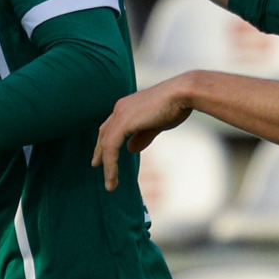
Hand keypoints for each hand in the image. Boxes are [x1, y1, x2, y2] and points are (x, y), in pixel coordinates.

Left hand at [92, 75, 195, 189]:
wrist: (182, 94)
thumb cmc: (174, 106)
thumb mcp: (155, 125)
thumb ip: (142, 136)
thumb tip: (130, 148)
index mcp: (126, 107)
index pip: (111, 126)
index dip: (105, 141)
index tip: (102, 156)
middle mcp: (120, 108)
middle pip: (104, 133)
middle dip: (100, 151)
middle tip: (95, 166)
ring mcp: (120, 114)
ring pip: (106, 144)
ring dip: (107, 165)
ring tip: (110, 184)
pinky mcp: (123, 123)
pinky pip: (111, 147)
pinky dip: (110, 163)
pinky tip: (112, 176)